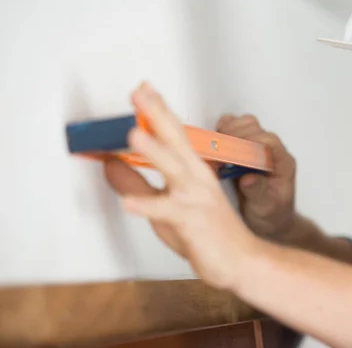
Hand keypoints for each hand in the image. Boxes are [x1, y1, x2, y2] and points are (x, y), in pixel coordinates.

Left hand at [103, 82, 259, 290]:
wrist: (241, 260)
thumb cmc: (208, 233)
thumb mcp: (164, 207)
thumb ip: (137, 185)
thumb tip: (110, 165)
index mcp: (193, 171)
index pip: (174, 134)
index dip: (158, 111)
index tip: (144, 90)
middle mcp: (196, 179)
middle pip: (176, 140)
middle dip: (157, 114)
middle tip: (141, 93)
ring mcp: (195, 199)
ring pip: (174, 170)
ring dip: (155, 152)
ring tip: (135, 135)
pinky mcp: (192, 222)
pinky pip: (168, 213)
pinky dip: (148, 206)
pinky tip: (130, 203)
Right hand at [216, 114, 295, 239]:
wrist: (268, 221)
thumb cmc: (271, 216)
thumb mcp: (266, 209)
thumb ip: (258, 193)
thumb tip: (248, 178)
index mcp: (282, 163)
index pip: (270, 142)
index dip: (249, 142)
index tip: (231, 151)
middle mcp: (272, 151)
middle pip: (254, 128)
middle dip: (233, 136)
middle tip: (216, 153)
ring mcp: (258, 146)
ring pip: (244, 124)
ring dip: (227, 131)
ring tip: (214, 149)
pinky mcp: (244, 147)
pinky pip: (234, 129)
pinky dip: (222, 132)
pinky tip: (214, 147)